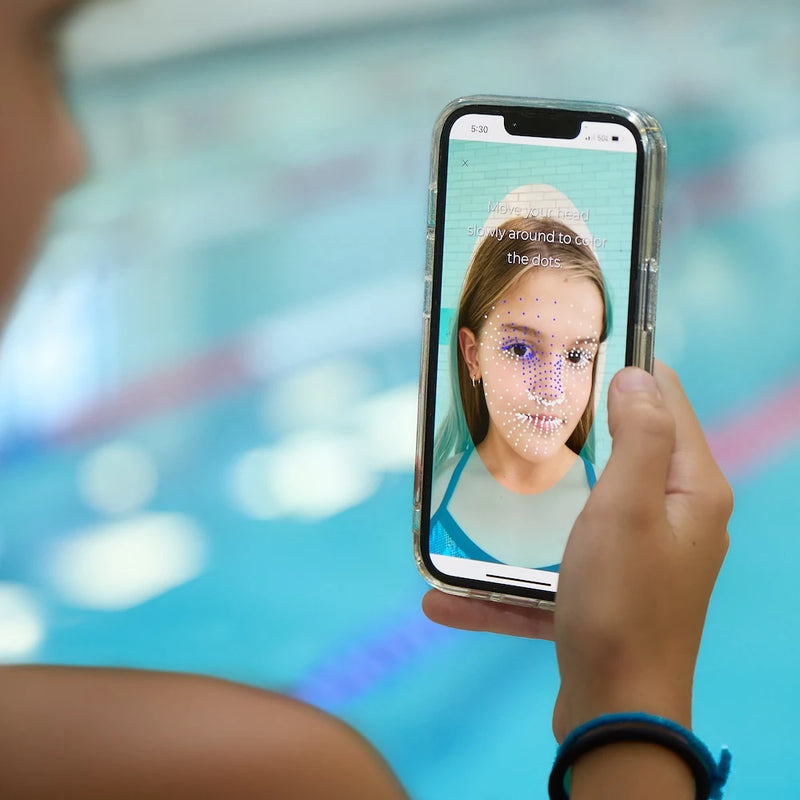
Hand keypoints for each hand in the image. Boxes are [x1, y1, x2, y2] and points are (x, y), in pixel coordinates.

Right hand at [423, 362, 731, 742]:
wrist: (616, 714)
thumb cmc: (623, 602)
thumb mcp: (628, 505)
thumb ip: (638, 436)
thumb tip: (638, 377)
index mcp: (689, 489)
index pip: (667, 402)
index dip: (629, 366)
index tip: (578, 346)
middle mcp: (672, 520)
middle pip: (622, 453)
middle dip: (574, 430)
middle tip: (520, 406)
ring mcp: (637, 561)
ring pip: (579, 513)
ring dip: (531, 507)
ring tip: (481, 487)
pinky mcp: (605, 596)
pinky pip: (553, 574)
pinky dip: (510, 583)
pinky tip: (444, 597)